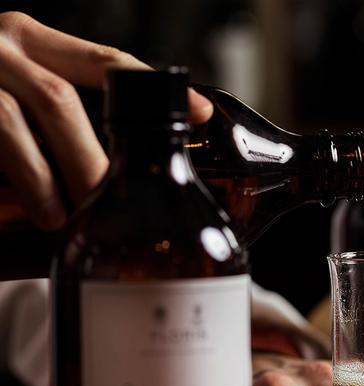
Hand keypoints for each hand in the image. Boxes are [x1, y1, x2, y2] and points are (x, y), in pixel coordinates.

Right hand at [0, 11, 212, 229]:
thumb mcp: (23, 77)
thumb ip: (68, 98)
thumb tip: (139, 145)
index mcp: (27, 37)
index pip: (101, 61)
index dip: (150, 88)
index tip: (195, 114)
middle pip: (57, 102)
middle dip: (88, 160)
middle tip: (108, 201)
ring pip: (9, 125)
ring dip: (41, 180)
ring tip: (60, 220)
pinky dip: (2, 188)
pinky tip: (12, 213)